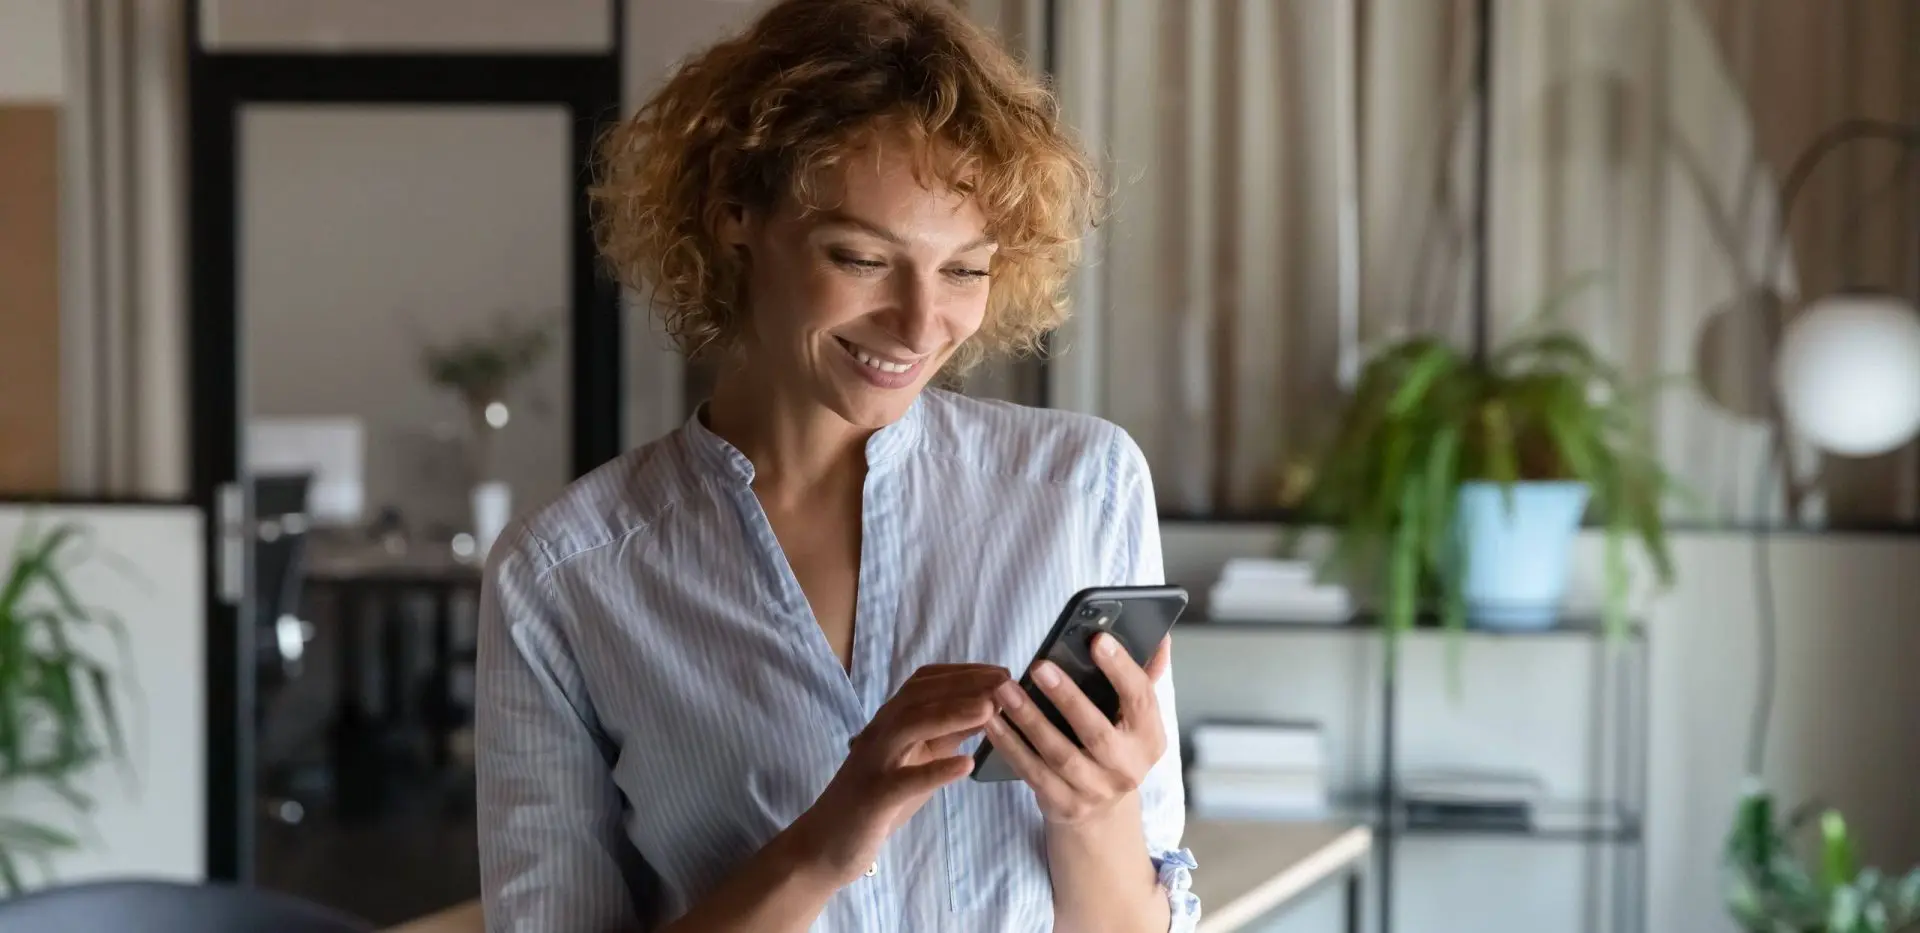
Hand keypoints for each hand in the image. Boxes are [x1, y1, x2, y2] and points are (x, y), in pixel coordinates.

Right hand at [788, 664, 1008, 884]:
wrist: (827, 841)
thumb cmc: (879, 798)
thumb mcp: (917, 758)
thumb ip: (945, 734)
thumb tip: (987, 707)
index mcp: (890, 721)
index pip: (924, 682)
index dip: (964, 672)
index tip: (1001, 671)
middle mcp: (880, 733)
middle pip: (919, 695)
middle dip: (964, 684)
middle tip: (1005, 682)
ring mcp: (874, 763)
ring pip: (909, 726)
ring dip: (951, 713)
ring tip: (990, 708)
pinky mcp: (873, 797)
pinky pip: (903, 781)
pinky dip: (935, 770)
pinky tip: (966, 765)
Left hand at [986, 634, 1169, 825]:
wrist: (1100, 814)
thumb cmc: (1114, 748)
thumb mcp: (1134, 720)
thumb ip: (1144, 677)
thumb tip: (1160, 637)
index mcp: (1149, 738)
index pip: (1140, 698)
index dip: (1121, 668)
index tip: (1098, 640)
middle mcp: (1127, 768)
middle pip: (1096, 732)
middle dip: (1067, 697)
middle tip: (1040, 666)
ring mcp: (1095, 791)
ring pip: (1059, 754)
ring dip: (1029, 719)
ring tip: (1005, 690)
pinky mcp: (1064, 805)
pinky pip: (1032, 772)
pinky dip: (1010, 745)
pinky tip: (993, 721)